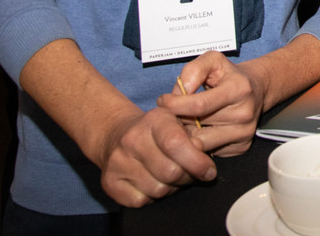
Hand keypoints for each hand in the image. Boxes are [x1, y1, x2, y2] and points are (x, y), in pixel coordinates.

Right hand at [96, 105, 215, 207]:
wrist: (116, 134)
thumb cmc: (157, 131)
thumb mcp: (177, 122)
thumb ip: (193, 135)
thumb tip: (200, 150)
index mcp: (154, 120)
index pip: (176, 144)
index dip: (197, 162)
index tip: (210, 172)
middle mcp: (132, 139)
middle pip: (170, 172)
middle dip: (187, 177)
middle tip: (190, 174)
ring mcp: (118, 161)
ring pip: (157, 189)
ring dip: (171, 188)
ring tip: (171, 177)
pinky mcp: (109, 182)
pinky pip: (140, 201)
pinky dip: (152, 197)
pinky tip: (153, 182)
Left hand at [157, 51, 272, 156]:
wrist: (257, 89)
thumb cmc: (229, 75)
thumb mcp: (213, 60)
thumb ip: (193, 70)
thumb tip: (178, 94)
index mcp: (239, 89)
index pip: (199, 105)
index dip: (175, 105)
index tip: (163, 101)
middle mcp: (245, 113)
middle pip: (197, 127)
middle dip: (179, 121)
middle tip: (172, 114)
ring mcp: (244, 133)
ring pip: (200, 144)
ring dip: (186, 135)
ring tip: (185, 122)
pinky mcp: (241, 147)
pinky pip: (209, 152)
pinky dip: (199, 144)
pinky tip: (200, 130)